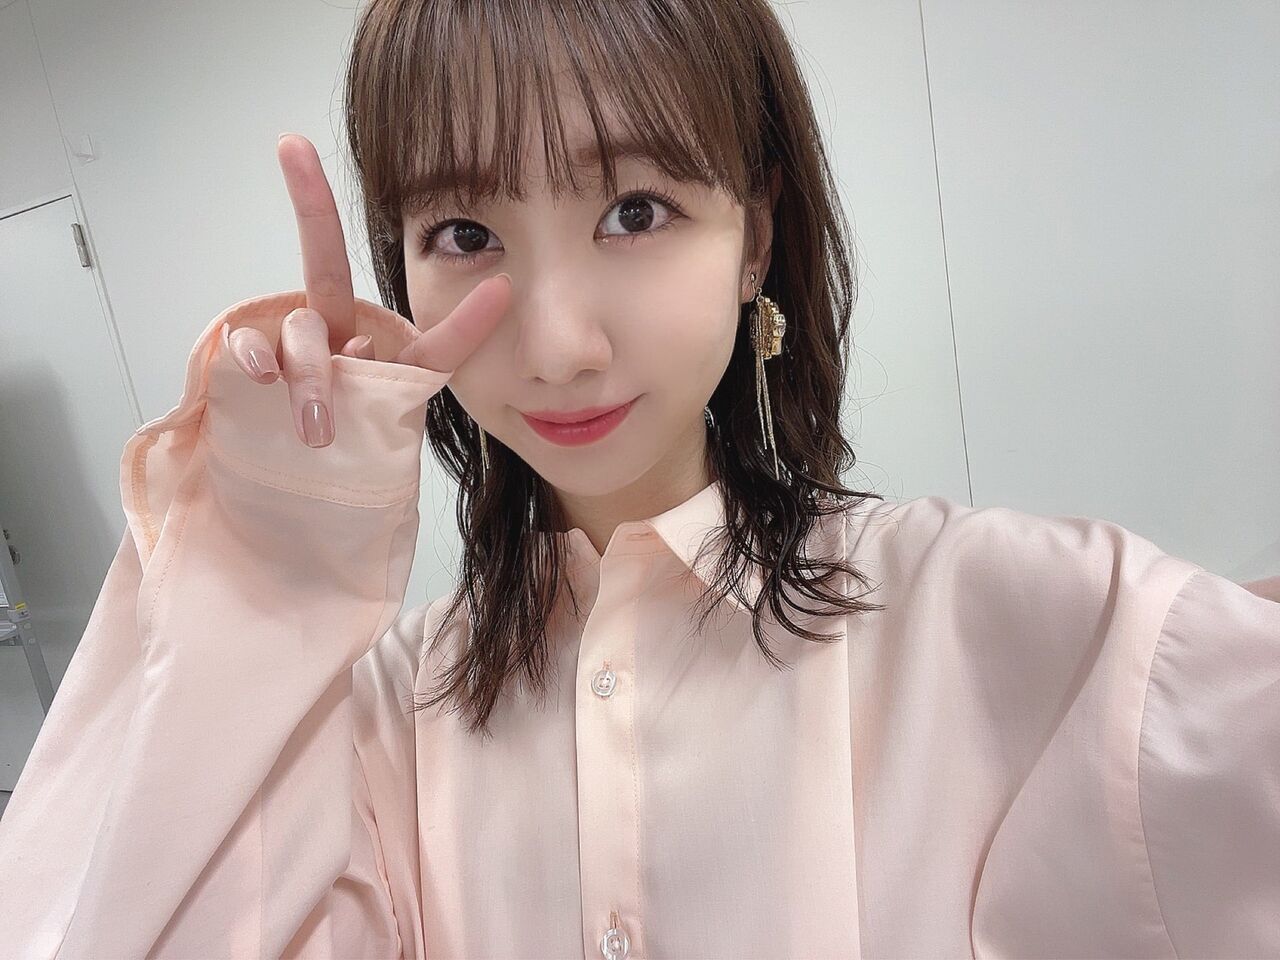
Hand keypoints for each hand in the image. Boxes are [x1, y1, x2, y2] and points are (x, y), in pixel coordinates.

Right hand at [227, 133, 511, 446]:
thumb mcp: (388, 445)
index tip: (504, 288)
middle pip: (326, 263)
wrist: (291, 515)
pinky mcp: (246, 373)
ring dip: (311, 374)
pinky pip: (248, 344)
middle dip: (310, 199)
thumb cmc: (347, 472)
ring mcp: (290, 353)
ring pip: (301, 332)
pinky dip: (253, 354)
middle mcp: (337, 341)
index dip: (469, 322)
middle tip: (290, 146)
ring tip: (319, 427)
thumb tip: (361, 346)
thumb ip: (397, 397)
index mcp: (387, 363)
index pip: (434, 340)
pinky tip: (261, 374)